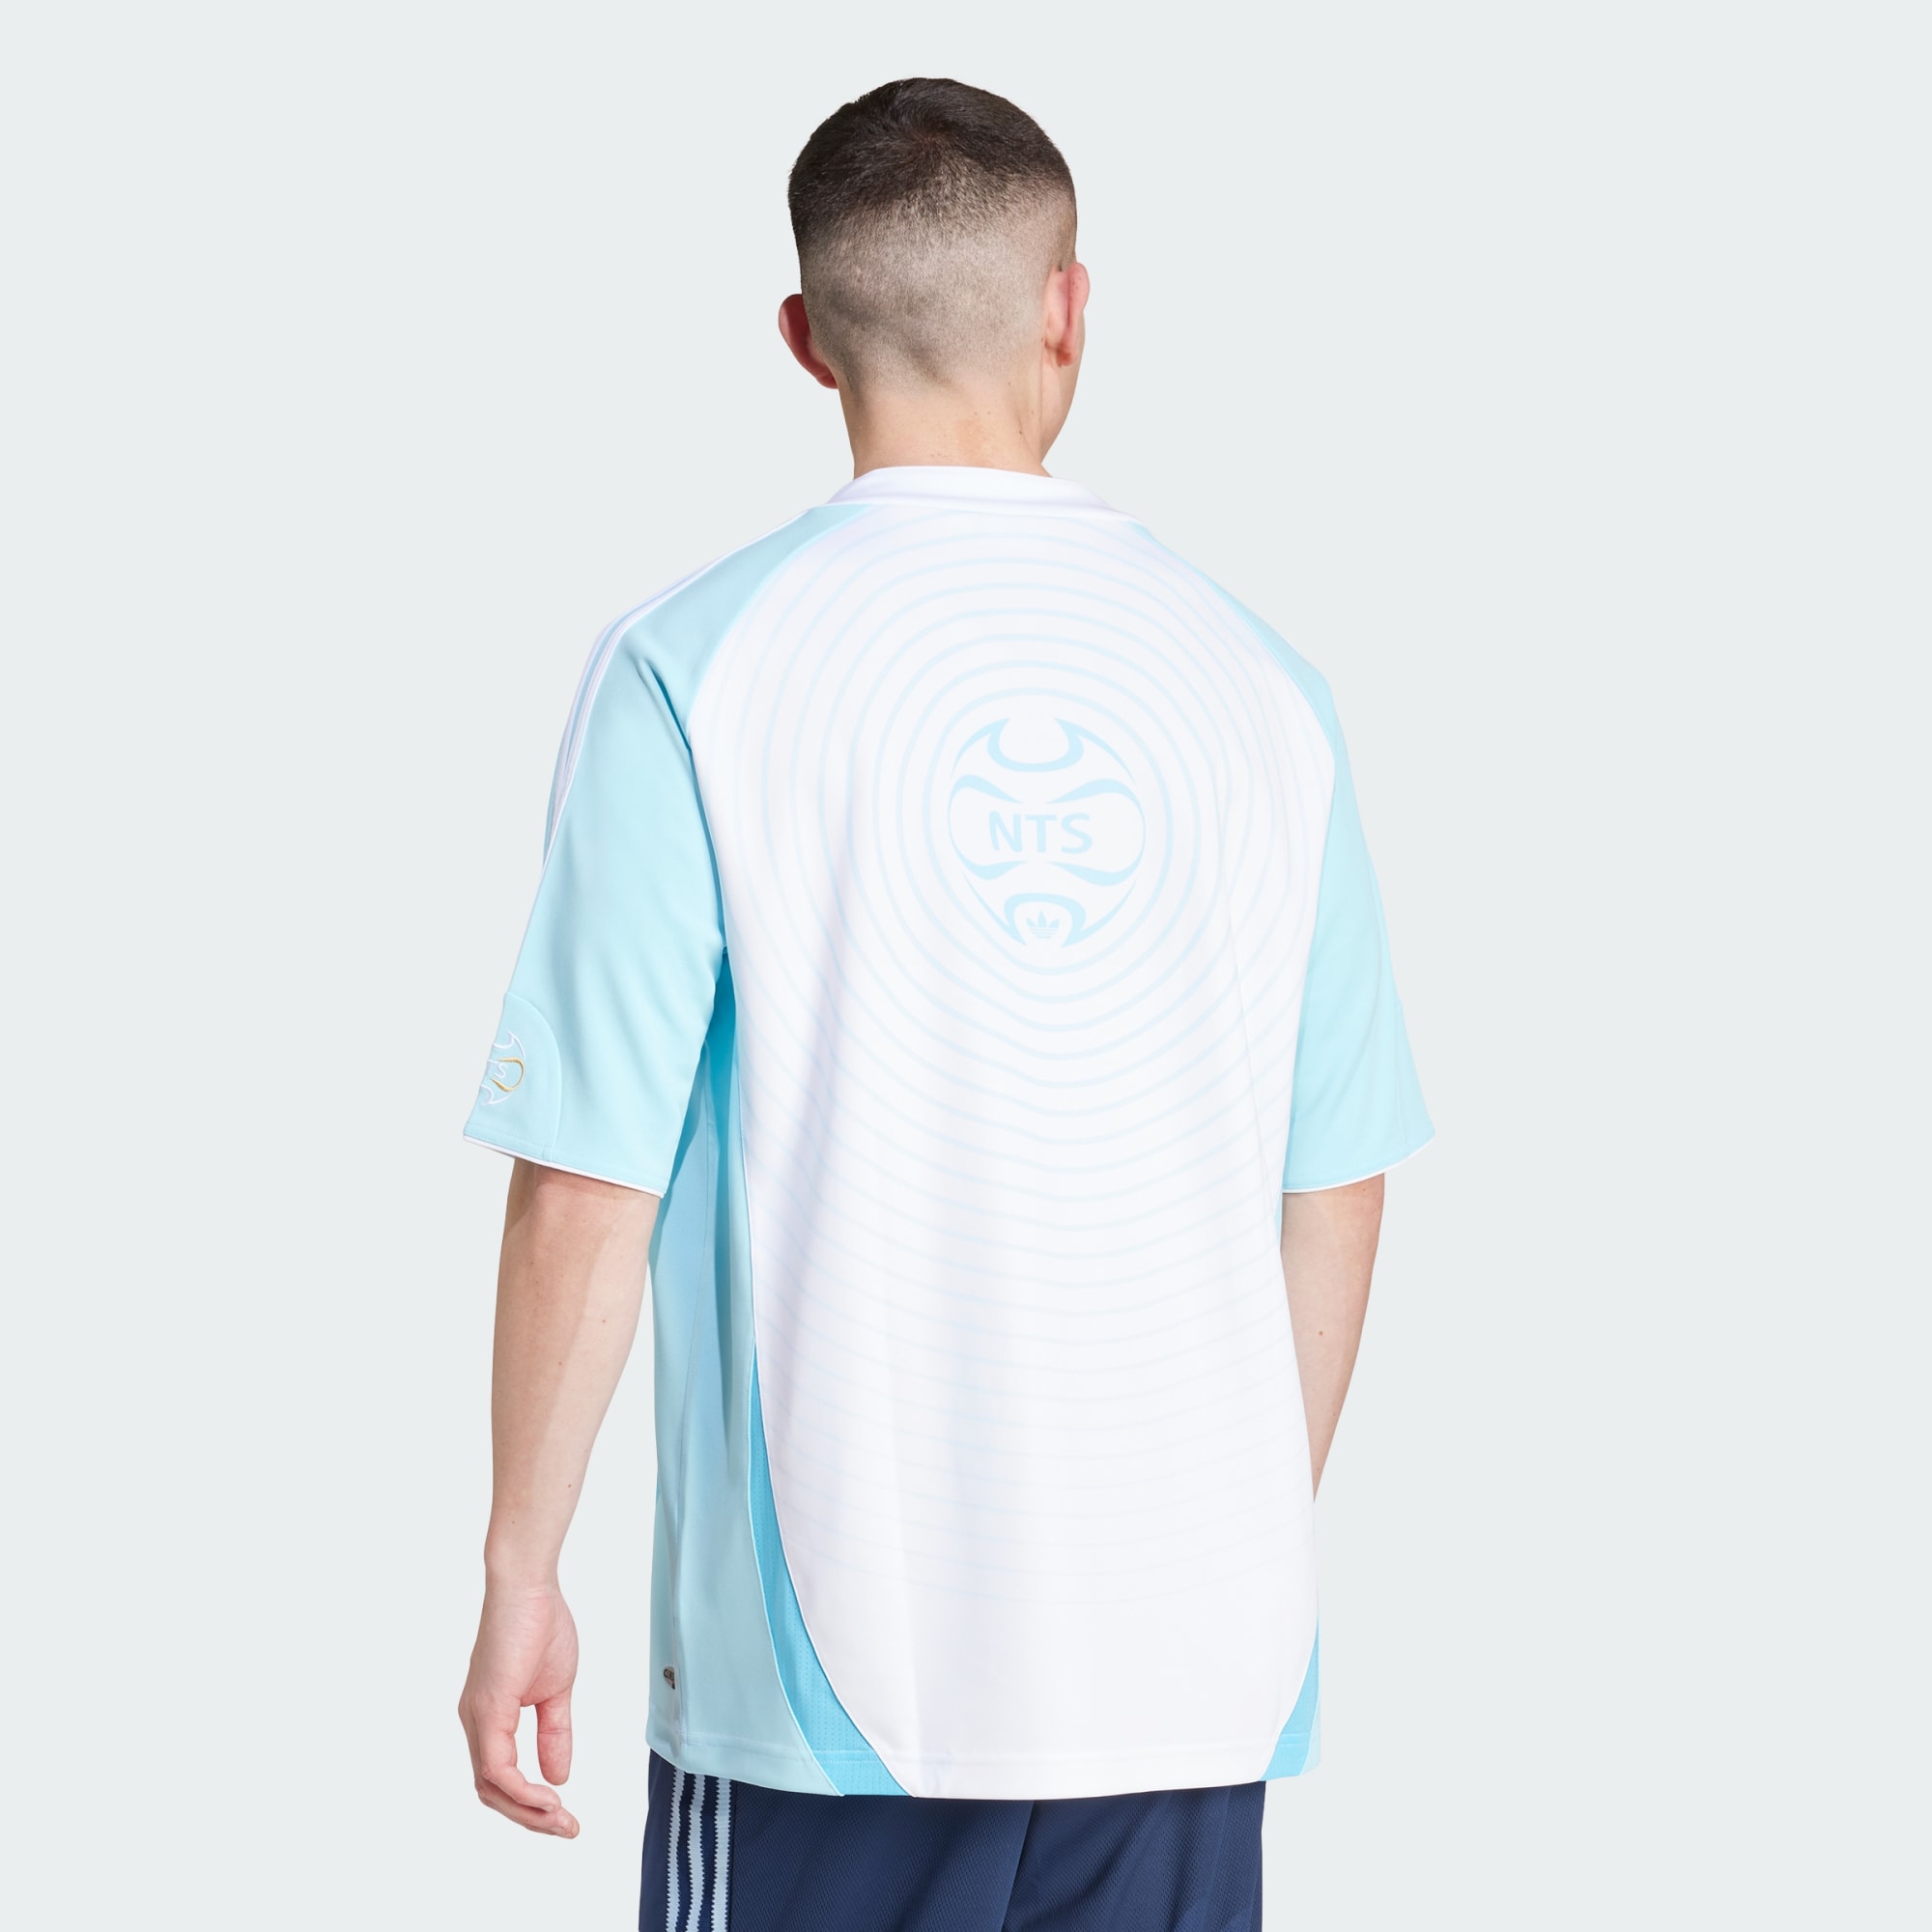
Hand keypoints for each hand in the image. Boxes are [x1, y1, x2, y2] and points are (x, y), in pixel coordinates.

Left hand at [458, 1580, 581, 1836]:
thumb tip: (559, 1777)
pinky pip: (496, 1767)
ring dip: (527, 1811)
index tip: (567, 1817)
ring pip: (490, 1786)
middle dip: (530, 1818)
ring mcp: (477, 1717)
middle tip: (568, 1829)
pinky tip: (548, 1797)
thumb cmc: (541, 1624)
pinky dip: (521, 1790)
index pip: (501, 1779)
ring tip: (562, 1820)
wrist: (529, 1585)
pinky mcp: (486, 1708)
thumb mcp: (556, 1690)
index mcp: (489, 1717)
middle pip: (491, 1792)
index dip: (531, 1804)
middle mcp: (475, 1722)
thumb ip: (554, 1733)